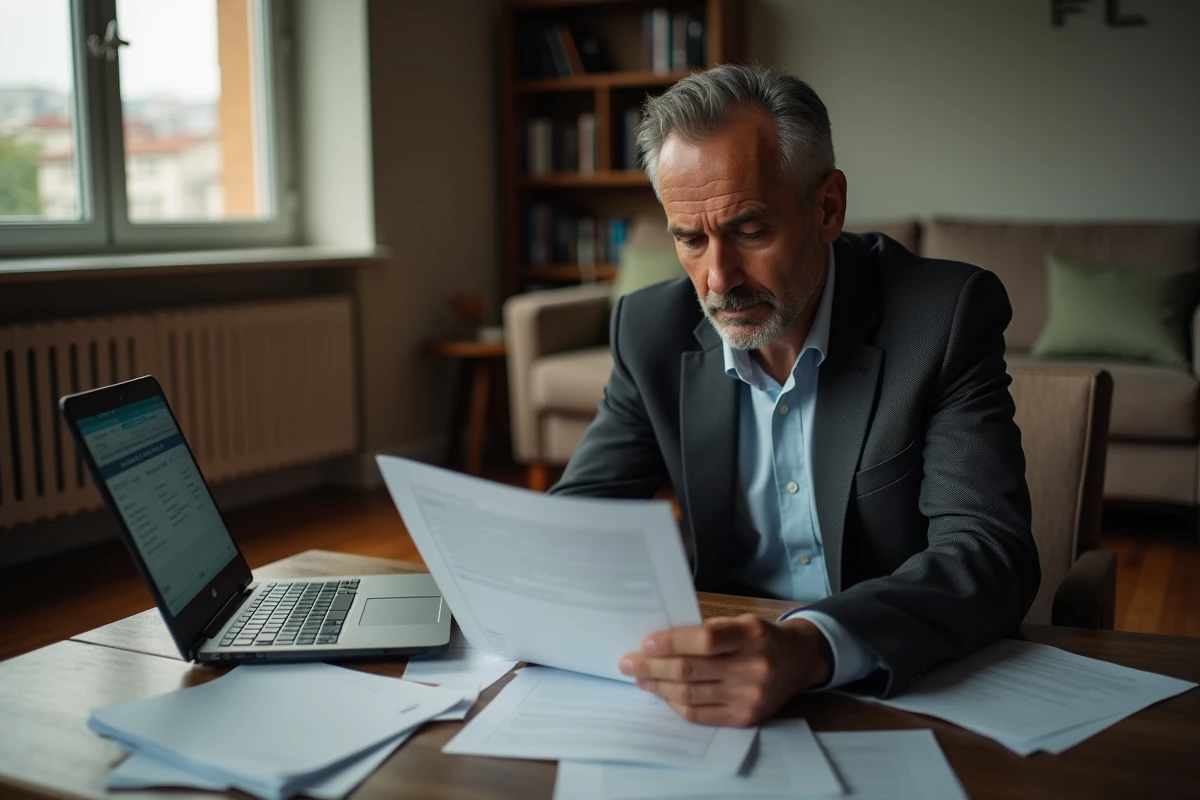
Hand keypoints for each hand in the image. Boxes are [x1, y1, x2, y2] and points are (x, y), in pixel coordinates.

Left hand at [618, 614, 833, 726]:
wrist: (798, 662)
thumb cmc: (760, 638)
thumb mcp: (741, 623)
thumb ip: (707, 632)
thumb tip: (659, 643)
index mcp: (751, 635)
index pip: (704, 639)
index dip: (671, 642)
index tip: (646, 642)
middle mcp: (753, 667)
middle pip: (691, 670)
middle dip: (653, 666)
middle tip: (628, 662)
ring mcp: (750, 697)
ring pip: (691, 694)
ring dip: (659, 686)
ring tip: (640, 678)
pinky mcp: (745, 718)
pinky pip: (701, 714)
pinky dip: (677, 704)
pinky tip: (663, 694)